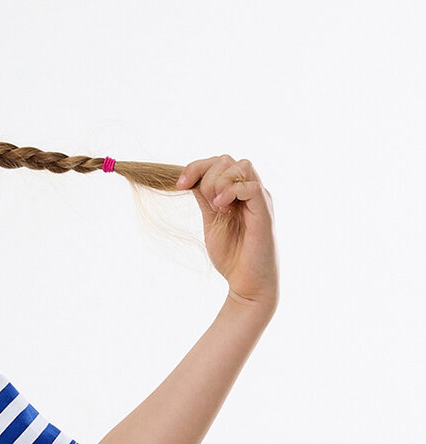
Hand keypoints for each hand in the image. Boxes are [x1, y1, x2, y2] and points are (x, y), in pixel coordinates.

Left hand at [175, 156, 276, 314]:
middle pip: (227, 160)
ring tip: (215, 208)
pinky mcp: (264, 212)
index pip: (218, 163)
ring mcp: (259, 200)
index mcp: (236, 192)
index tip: (179, 185)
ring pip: (242, 166)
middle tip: (204, 204)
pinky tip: (222, 209)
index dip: (196, 167)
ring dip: (220, 183)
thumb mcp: (210, 223)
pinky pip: (251, 187)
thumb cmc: (232, 256)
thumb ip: (204, 201)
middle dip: (206, 176)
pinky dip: (231, 192)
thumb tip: (189, 181)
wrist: (247, 284)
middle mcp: (249, 191)